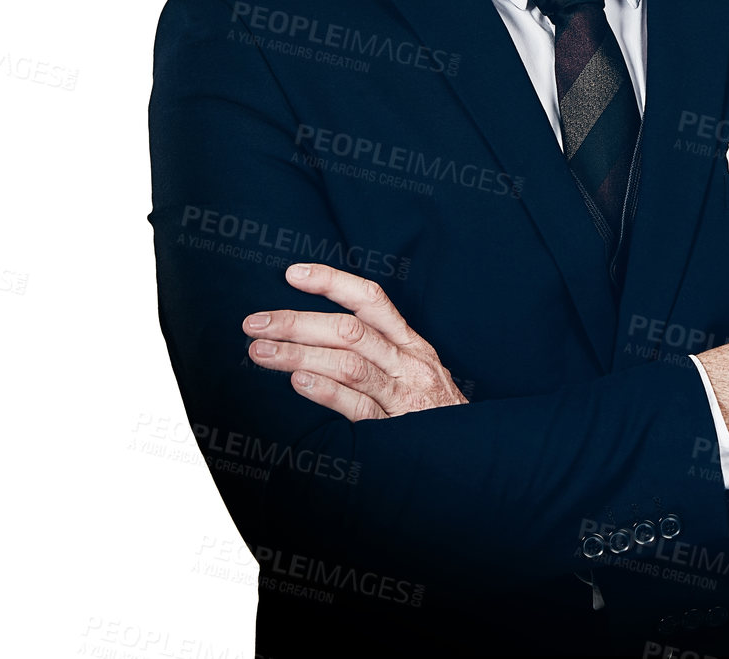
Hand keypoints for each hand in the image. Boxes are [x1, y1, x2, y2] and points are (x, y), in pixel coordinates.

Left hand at [242, 263, 467, 421]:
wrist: (474, 455)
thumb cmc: (435, 414)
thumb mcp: (416, 373)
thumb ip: (380, 355)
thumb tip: (321, 339)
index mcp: (410, 344)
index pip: (371, 299)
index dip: (332, 282)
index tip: (293, 274)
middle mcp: (408, 362)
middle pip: (349, 330)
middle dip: (297, 322)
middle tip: (255, 324)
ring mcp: (403, 393)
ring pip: (349, 363)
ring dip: (300, 354)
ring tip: (260, 352)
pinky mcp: (397, 428)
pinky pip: (358, 405)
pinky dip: (327, 390)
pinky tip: (299, 382)